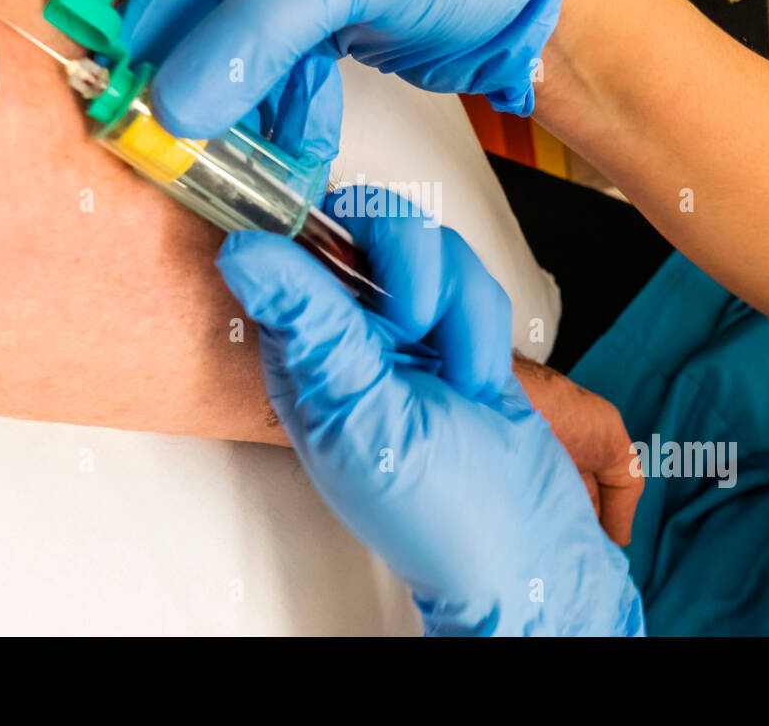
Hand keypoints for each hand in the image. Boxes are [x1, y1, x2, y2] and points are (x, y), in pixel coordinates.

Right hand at [122, 0, 576, 169]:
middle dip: (201, 70)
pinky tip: (284, 147)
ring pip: (244, 47)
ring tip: (227, 152)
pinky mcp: (323, 27)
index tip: (133, 82)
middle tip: (171, 127)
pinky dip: (283, 112)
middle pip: (210, 4)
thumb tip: (177, 100)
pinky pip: (282, 74)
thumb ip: (257, 34)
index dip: (160, 20)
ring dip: (242, 103)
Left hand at [215, 190, 642, 635]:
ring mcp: (405, 327)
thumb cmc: (435, 511)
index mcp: (303, 347)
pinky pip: (472, 281)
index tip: (366, 266)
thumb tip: (244, 253)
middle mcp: (348, 328)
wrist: (525, 545)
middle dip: (412, 264)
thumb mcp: (365, 420)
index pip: (298, 236)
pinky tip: (478, 378)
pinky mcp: (457, 329)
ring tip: (458, 375)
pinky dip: (485, 326)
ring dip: (460, 309)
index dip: (334, 228)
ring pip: (433, 246)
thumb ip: (311, 329)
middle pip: (372, 223)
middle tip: (416, 322)